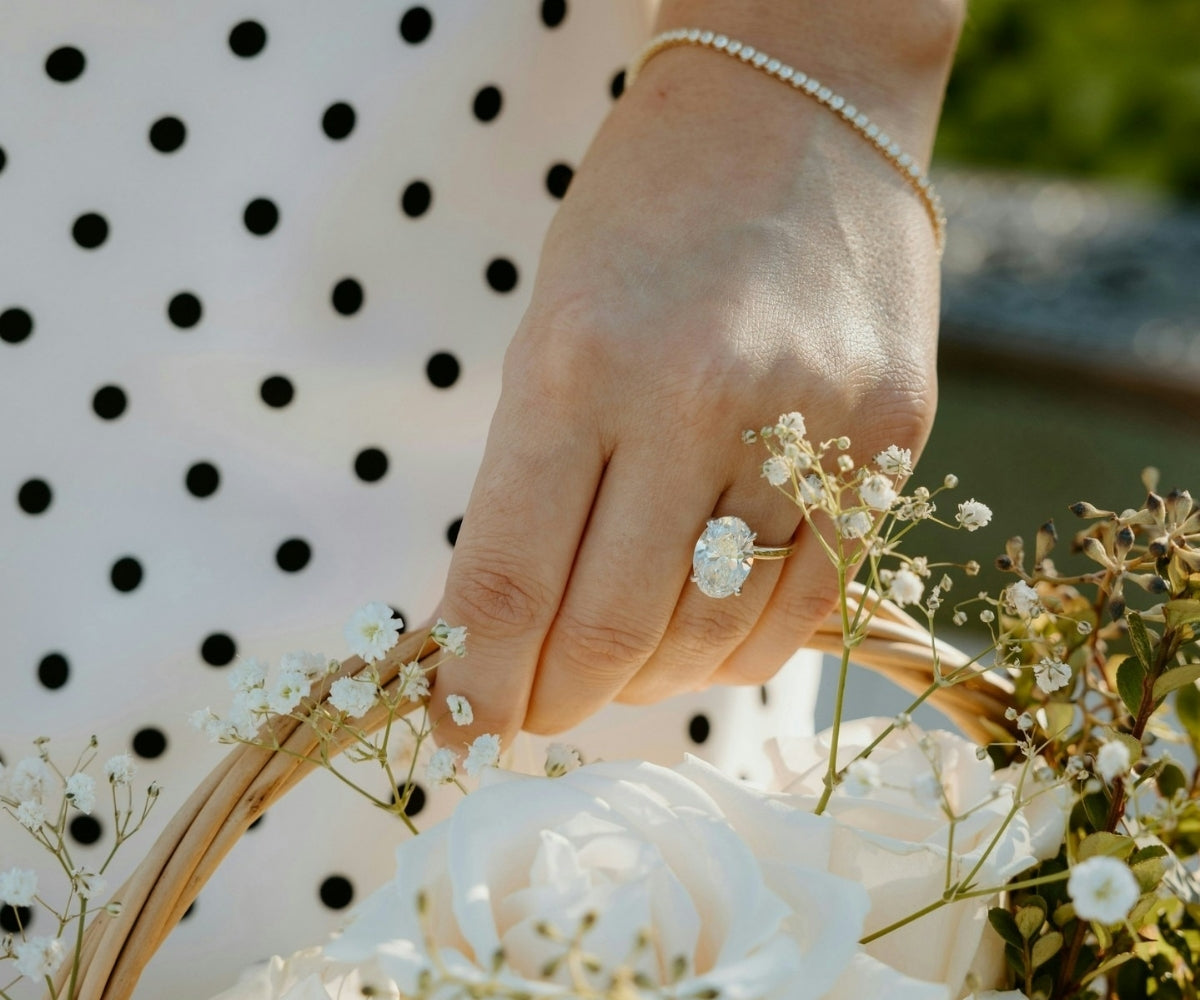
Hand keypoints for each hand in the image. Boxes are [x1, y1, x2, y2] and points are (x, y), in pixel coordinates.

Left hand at [431, 0, 962, 746]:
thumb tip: (506, 628)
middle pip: (615, 629)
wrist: (798, 105)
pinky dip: (742, 648)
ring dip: (652, 679)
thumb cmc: (644, 219)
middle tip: (533, 713)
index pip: (511, 578)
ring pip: (718, 634)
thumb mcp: (551, 330)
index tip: (458, 733)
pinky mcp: (896, 433)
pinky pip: (812, 600)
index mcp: (579, 361)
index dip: (477, 684)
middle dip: (557, 700)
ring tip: (621, 663)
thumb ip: (532, 482)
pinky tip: (707, 639)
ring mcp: (812, 420)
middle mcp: (698, 398)